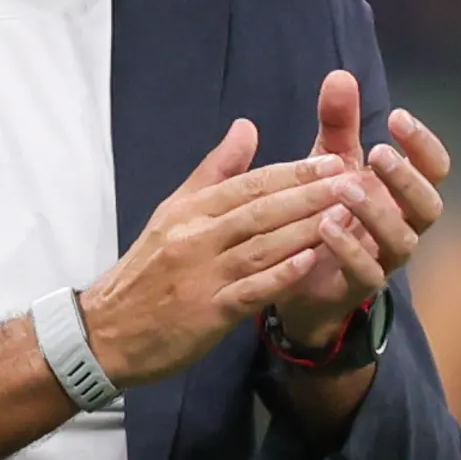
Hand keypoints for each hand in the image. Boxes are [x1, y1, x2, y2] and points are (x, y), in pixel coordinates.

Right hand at [78, 120, 354, 389]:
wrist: (106, 332)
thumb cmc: (146, 271)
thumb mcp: (171, 213)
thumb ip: (214, 172)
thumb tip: (247, 127)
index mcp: (189, 211)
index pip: (248, 185)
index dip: (294, 173)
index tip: (334, 163)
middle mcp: (195, 238)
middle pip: (261, 211)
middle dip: (311, 195)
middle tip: (354, 182)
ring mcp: (203, 276)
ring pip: (262, 246)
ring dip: (307, 229)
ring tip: (347, 215)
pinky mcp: (208, 313)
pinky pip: (252, 290)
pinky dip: (283, 275)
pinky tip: (313, 262)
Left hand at [273, 70, 453, 350]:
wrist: (298, 275)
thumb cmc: (327, 210)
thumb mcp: (328, 163)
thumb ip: (338, 124)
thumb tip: (340, 75)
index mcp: (403, 193)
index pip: (434, 168)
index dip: (423, 144)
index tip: (397, 117)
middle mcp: (404, 225)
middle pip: (429, 205)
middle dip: (408, 178)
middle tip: (379, 153)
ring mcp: (384, 259)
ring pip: (402, 240)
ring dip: (377, 211)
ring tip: (346, 187)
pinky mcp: (357, 286)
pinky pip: (366, 273)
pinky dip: (348, 249)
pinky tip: (325, 225)